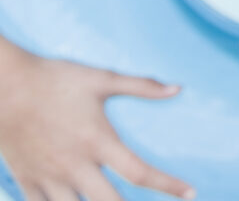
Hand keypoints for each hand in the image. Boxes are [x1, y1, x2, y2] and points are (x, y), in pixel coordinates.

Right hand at [0, 48, 194, 199]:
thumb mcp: (102, 79)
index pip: (140, 173)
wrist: (5, 86)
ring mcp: (49, 177)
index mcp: (98, 141)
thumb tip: (178, 89)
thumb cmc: (56, 79)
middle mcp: (76, 165)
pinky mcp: (27, 180)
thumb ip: (143, 86)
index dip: (168, 186)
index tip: (190, 193)